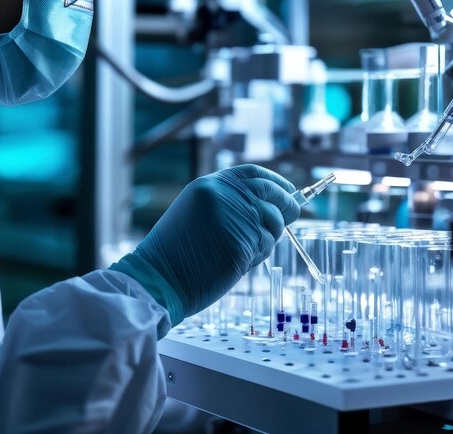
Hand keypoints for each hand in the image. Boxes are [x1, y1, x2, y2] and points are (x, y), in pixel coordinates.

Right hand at [110, 164, 299, 325]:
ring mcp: (235, 218)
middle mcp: (224, 195)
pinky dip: (259, 255)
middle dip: (288, 204)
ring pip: (273, 223)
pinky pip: (265, 246)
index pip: (255, 173)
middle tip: (293, 214)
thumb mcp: (199, 211)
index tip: (288, 190)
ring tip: (245, 248)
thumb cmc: (177, 251)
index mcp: (211, 185)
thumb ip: (230, 202)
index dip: (277, 181)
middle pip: (272, 193)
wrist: (158, 278)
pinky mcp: (242, 243)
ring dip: (269, 236)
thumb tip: (271, 204)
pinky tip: (237, 262)